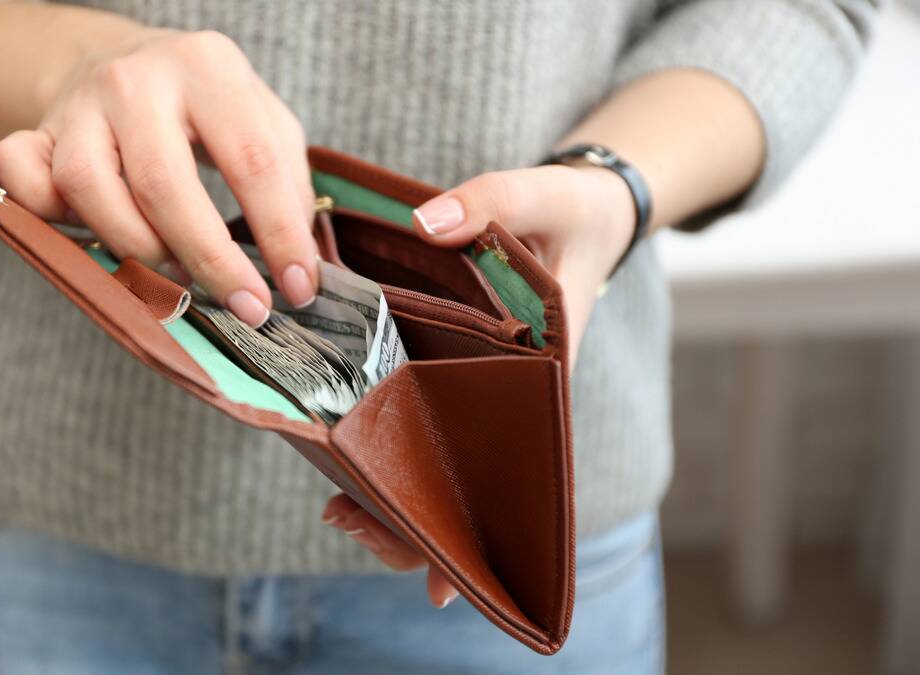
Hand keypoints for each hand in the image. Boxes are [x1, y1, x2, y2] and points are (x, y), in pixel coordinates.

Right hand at [0, 27, 317, 325]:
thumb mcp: (264, 122)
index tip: (296, 291)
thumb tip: (301, 268)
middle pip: (164, 184)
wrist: (127, 65)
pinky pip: (21, 177)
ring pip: (88, 188)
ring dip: (134, 247)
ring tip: (172, 270)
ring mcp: (78, 105)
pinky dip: (48, 216)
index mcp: (208, 66)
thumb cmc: (206, 109)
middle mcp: (136, 79)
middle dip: (209, 260)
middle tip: (244, 306)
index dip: (279, 235)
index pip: (252, 161)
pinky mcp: (35, 131)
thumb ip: (287, 184)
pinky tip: (88, 236)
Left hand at [326, 164, 636, 606]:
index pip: (512, 465)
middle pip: (466, 476)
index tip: (442, 582)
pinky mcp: (454, 360)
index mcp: (541, 370)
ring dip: (393, 486)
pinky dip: (386, 432)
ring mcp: (479, 380)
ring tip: (337, 507)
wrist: (583, 207)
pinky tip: (342, 450)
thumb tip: (426, 223)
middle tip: (348, 523)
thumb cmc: (572, 213)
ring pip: (439, 452)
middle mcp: (507, 389)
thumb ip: (489, 203)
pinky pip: (421, 410)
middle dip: (414, 518)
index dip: (480, 524)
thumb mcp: (542, 194)